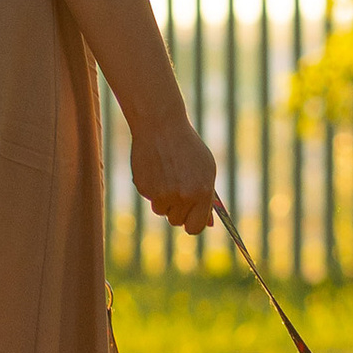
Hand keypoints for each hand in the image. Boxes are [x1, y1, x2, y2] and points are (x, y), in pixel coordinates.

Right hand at [130, 108, 217, 234]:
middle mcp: (182, 196)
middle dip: (177, 210)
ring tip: (167, 174)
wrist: (161, 125)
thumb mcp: (205, 168)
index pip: (195, 227)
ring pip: (161, 210)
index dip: (192, 224)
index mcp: (202, 192)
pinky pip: (149, 198)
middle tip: (177, 189)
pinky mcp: (144, 188)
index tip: (190, 219)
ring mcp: (161, 194)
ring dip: (163, 199)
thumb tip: (208, 224)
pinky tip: (156, 168)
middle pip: (176, 221)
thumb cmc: (187, 147)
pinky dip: (152, 188)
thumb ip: (207, 197)